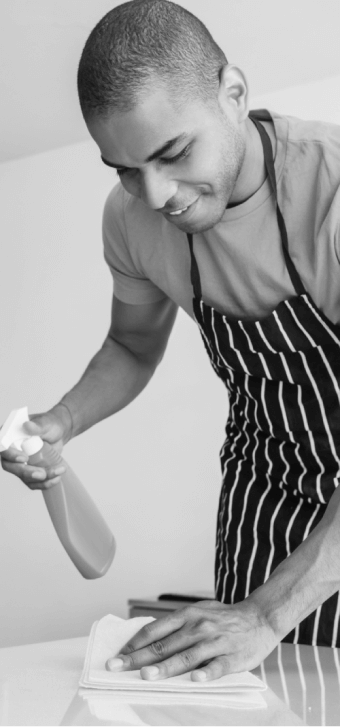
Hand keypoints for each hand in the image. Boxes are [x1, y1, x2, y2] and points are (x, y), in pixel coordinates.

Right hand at [0, 403, 71, 489]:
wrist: (59, 433)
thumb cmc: (49, 424)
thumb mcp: (46, 422)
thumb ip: (37, 425)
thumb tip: (27, 426)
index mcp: (10, 435)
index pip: (2, 447)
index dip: (10, 455)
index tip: (24, 458)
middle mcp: (11, 450)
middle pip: (10, 466)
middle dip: (26, 472)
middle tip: (42, 474)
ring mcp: (19, 463)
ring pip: (23, 476)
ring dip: (40, 479)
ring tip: (58, 471)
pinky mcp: (28, 471)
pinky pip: (32, 482)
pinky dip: (45, 483)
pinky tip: (56, 478)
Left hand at [106, 598, 278, 681]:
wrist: (261, 617)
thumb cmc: (225, 618)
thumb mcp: (199, 612)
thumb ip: (177, 625)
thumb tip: (149, 638)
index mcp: (188, 615)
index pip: (155, 630)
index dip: (135, 644)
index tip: (118, 656)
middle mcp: (199, 626)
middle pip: (165, 644)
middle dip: (139, 658)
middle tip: (118, 668)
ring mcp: (215, 641)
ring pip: (186, 656)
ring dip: (165, 667)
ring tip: (146, 676)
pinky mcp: (233, 656)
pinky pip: (217, 666)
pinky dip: (206, 673)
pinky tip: (195, 680)